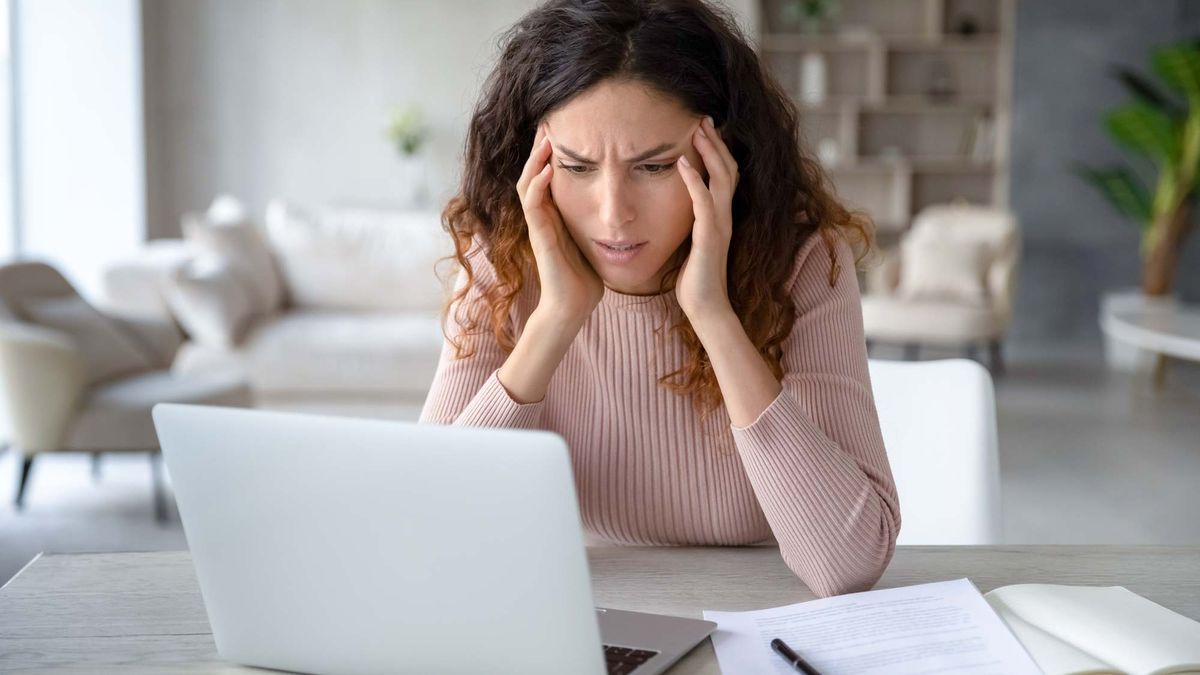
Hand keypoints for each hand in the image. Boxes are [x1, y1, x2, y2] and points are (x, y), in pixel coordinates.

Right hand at [516, 123, 604, 323]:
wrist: (573, 308)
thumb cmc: (585, 278)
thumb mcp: (594, 240)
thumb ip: (599, 221)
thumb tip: (623, 206)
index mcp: (555, 215)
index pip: (548, 175)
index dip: (552, 153)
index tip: (565, 129)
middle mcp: (543, 217)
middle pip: (533, 172)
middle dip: (540, 148)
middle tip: (550, 122)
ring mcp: (539, 226)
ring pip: (528, 183)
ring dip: (536, 159)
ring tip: (547, 137)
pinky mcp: (540, 237)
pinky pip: (533, 205)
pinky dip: (539, 184)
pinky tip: (549, 168)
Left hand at [675, 115, 738, 323]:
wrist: (706, 309)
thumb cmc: (695, 281)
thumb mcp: (691, 244)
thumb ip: (689, 225)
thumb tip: (674, 211)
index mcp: (720, 217)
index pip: (725, 176)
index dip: (718, 151)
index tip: (705, 129)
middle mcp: (725, 217)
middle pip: (729, 169)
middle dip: (717, 142)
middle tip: (704, 118)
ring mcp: (721, 226)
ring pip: (723, 179)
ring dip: (711, 152)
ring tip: (699, 129)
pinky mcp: (711, 237)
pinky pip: (704, 202)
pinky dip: (695, 181)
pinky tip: (682, 163)